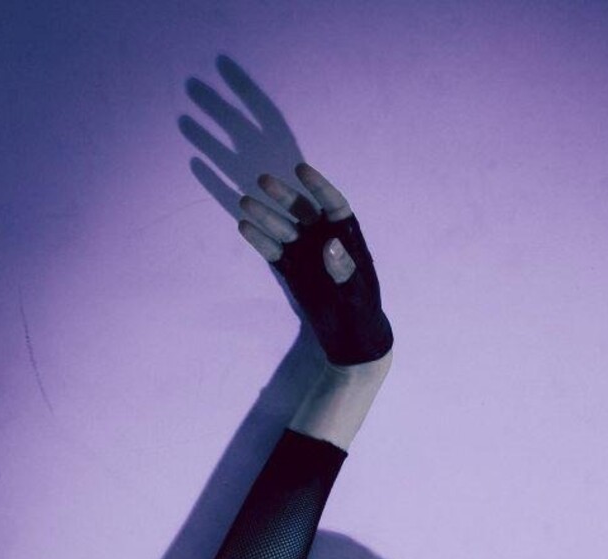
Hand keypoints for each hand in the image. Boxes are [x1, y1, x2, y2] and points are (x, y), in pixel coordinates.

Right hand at [237, 160, 392, 365]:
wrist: (350, 339)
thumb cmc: (362, 313)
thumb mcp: (358, 294)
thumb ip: (345, 270)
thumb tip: (330, 245)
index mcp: (347, 238)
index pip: (333, 205)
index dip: (318, 187)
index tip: (300, 170)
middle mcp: (324, 239)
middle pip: (303, 211)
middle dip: (284, 196)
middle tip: (262, 180)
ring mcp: (306, 254)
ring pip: (284, 229)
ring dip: (266, 215)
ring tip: (244, 203)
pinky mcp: (292, 270)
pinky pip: (274, 252)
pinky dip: (260, 241)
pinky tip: (245, 227)